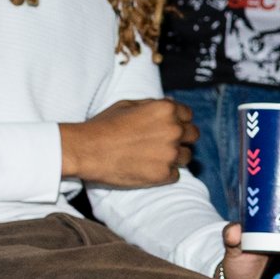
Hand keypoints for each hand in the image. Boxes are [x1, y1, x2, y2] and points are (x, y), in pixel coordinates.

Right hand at [61, 98, 195, 187]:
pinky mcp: (163, 174)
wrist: (86, 150)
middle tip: (163, 144)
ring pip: (186, 156)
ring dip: (175, 157)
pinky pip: (175, 175)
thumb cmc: (104, 125)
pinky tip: (148, 169)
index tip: (168, 128)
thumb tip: (172, 103)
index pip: (188, 115)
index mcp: (166, 110)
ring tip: (153, 157)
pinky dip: (165, 173)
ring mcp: (170, 153)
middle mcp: (173, 130)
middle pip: (193, 136)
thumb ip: (154, 105)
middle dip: (182, 139)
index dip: (178, 121)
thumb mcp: (128, 105)